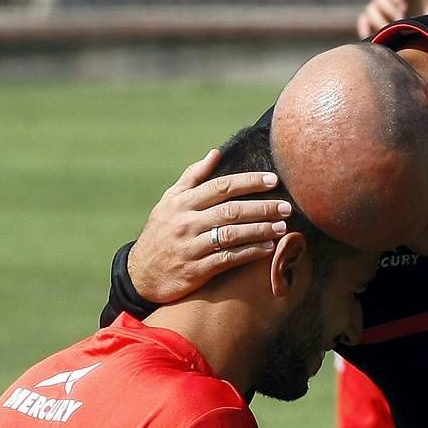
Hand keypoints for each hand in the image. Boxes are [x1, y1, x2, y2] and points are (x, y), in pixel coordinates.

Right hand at [127, 148, 291, 302]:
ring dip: (260, 230)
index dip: (249, 182)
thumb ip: (192, 178)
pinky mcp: (195, 270)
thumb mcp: (169, 202)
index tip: (273, 180)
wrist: (141, 274)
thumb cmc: (160, 234)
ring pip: (232, 234)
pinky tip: (267, 249)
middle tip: (286, 206)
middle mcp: (186, 222)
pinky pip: (228, 259)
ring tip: (282, 227)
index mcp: (182, 203)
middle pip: (231, 210)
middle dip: (262, 207)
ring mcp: (191, 247)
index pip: (220, 187)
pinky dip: (249, 253)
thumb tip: (215, 153)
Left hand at [357, 0, 427, 37]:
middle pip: (371, 10)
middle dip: (379, 21)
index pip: (365, 20)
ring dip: (388, 10)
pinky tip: (404, 7)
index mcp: (382, 16)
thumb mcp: (411, 38)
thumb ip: (398, 44)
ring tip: (401, 18)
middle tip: (391, 29)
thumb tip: (388, 63)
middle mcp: (385, 4)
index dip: (365, 28)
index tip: (371, 37)